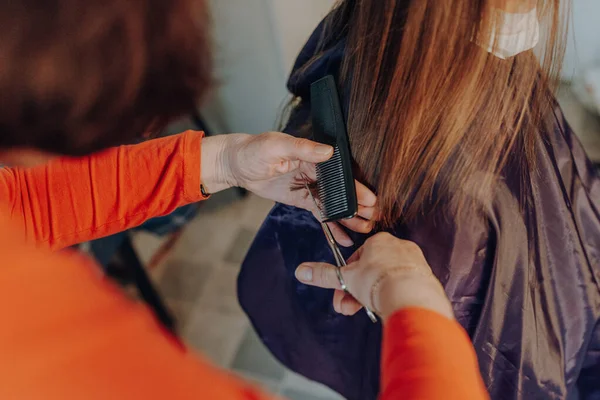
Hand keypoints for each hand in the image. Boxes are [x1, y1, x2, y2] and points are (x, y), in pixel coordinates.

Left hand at [202, 132, 376, 243]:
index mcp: (314, 156)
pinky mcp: (303, 199)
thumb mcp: (276, 146)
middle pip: (343, 190)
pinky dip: (333, 225)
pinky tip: (344, 237)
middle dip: (359, 205)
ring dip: (349, 217)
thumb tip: (328, 151)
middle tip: (374, 219)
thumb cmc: (253, 149)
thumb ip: (302, 148)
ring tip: (365, 230)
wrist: (235, 164)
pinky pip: (321, 214)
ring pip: (335, 204)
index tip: (370, 200)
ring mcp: (311, 187)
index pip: (341, 173)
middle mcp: (317, 172)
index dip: (356, 187)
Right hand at [294, 233, 453, 320]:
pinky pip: (404, 287)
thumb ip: (325, 275)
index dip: (347, 279)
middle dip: (358, 293)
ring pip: (387, 280)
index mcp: (378, 241)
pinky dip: (394, 297)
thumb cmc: (379, 282)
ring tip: (371, 310)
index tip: (343, 294)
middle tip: (350, 308)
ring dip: (375, 296)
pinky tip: (389, 307)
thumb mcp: (346, 278)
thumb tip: (301, 271)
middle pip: (372, 272)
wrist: (411, 297)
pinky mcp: (425, 277)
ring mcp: (414, 262)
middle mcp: (398, 247)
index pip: (357, 259)